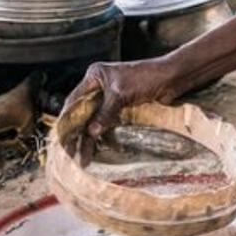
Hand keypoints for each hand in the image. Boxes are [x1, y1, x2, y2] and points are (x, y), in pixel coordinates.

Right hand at [61, 59, 175, 163]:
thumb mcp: (121, 95)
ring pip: (96, 121)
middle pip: (84, 113)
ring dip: (92, 139)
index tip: (62, 139)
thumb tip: (90, 132)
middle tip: (72, 153)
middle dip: (78, 134)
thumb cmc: (147, 77)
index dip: (68, 120)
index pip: (74, 100)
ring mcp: (111, 98)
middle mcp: (100, 87)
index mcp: (95, 77)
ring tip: (86, 158)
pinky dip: (107, 136)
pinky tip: (106, 148)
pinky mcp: (122, 107)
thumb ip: (105, 113)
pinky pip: (109, 124)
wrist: (172, 78)